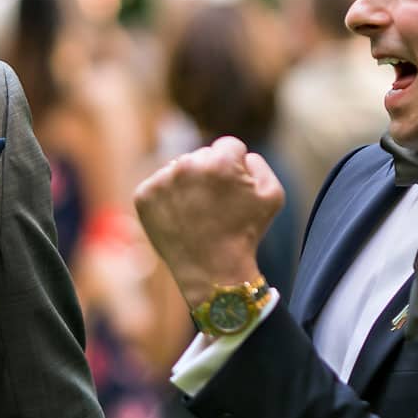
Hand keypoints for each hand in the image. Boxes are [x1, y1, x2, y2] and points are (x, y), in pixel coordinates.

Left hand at [134, 136, 284, 307]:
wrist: (212, 271)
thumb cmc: (245, 234)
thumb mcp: (273, 194)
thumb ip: (259, 163)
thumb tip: (242, 155)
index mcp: (220, 160)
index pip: (229, 146)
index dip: (236, 168)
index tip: (233, 190)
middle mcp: (187, 164)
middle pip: (202, 155)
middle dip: (210, 174)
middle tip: (215, 205)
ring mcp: (162, 180)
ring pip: (179, 169)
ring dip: (188, 184)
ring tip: (198, 213)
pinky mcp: (144, 196)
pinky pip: (159, 185)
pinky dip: (168, 198)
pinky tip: (181, 218)